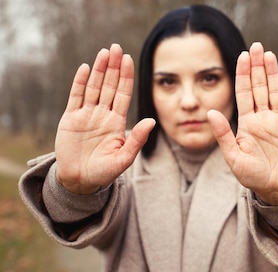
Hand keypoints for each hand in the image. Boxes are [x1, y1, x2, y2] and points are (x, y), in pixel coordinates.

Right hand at [55, 44, 154, 193]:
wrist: (80, 181)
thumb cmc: (105, 172)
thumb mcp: (124, 157)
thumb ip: (137, 139)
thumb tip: (152, 121)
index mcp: (117, 121)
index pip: (123, 94)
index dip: (126, 77)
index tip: (129, 59)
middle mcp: (103, 114)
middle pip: (109, 85)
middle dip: (113, 67)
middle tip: (116, 47)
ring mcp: (86, 115)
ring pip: (93, 87)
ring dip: (98, 69)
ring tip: (104, 52)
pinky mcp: (70, 119)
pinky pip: (75, 97)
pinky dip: (79, 83)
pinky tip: (84, 68)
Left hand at [207, 42, 277, 205]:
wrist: (275, 188)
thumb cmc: (252, 175)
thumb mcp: (233, 156)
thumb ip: (223, 134)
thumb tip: (210, 112)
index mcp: (247, 122)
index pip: (244, 93)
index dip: (243, 74)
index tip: (241, 56)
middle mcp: (263, 118)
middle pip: (260, 87)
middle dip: (257, 67)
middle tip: (256, 46)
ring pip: (276, 91)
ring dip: (273, 73)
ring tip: (269, 55)